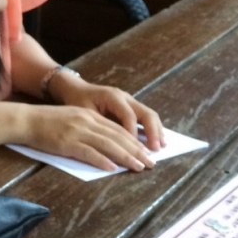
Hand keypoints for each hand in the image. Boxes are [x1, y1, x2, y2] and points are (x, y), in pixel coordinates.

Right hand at [20, 105, 155, 171]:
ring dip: (126, 157)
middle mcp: (86, 121)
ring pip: (108, 145)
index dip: (134, 141)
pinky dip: (102, 160)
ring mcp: (77, 131)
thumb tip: (107, 145)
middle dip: (136, 150)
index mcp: (89, 115)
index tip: (147, 151)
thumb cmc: (46, 122)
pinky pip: (89, 152)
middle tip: (151, 162)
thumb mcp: (72, 118)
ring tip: (139, 166)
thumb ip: (89, 128)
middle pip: (117, 136)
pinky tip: (113, 168)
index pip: (118, 128)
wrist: (25, 119)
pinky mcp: (67, 143)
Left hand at [49, 72, 164, 150]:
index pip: (128, 115)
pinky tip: (157, 141)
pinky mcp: (131, 107)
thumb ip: (99, 125)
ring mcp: (130, 101)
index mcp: (113, 97)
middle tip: (155, 149)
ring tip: (161, 146)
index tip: (134, 149)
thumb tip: (112, 144)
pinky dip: (153, 129)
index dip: (133, 132)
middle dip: (152, 131)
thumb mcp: (84, 113)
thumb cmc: (77, 101)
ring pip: (150, 114)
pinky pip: (146, 117)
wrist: (75, 89)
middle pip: (145, 113)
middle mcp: (125, 97)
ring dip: (157, 130)